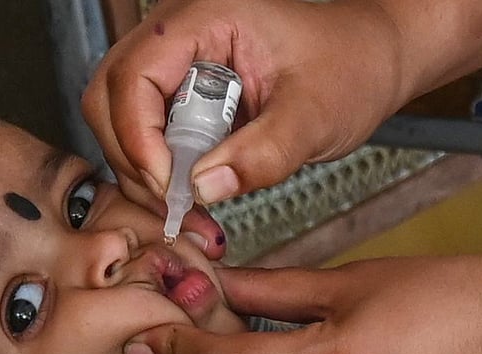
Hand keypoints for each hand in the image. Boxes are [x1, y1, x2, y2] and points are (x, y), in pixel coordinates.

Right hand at [83, 0, 404, 204]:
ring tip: (185, 207)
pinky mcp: (182, 90)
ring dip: (143, 170)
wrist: (370, 60)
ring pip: (121, 119)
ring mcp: (176, 61)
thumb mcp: (315, 116)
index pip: (134, 76)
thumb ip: (263, 153)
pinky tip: (190, 194)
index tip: (169, 186)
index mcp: (205, 19)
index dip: (139, 137)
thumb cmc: (351, 66)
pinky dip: (160, 169)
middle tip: (171, 203)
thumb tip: (203, 188)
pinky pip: (147, 131)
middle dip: (132, 158)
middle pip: (111, 98)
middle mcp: (178, 34)